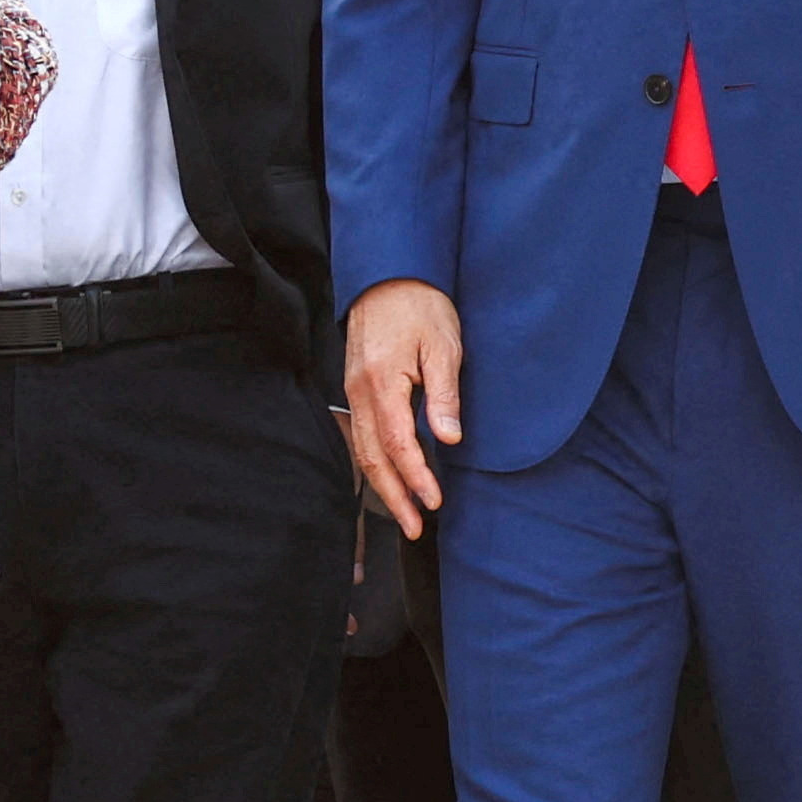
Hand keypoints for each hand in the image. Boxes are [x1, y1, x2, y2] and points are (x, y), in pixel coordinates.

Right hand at [345, 282, 467, 535]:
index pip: (398, 444)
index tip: (433, 501)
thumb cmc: (419, 305)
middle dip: (394, 496)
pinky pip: (361, 434)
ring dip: (383, 485)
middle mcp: (360, 392)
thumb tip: (448, 438)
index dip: (416, 478)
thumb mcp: (444, 346)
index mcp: (381, 383)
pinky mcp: (356, 387)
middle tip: (415, 527)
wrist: (389, 274)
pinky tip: (389, 477)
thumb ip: (444, 395)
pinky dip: (374, 462)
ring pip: (363, 450)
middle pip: (372, 457)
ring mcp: (353, 391)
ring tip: (404, 512)